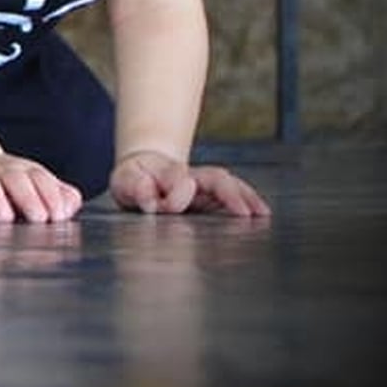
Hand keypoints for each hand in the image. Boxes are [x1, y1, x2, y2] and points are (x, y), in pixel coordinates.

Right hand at [0, 152, 82, 222]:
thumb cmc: (12, 184)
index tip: (59, 216)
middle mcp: (2, 171)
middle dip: (29, 197)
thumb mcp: (38, 185)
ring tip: (5, 218)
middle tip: (39, 219)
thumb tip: (69, 206)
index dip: (51, 196)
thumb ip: (60, 195)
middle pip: (16, 179)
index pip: (41, 179)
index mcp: (26, 171)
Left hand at [110, 150, 271, 215]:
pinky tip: (262, 213)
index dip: (176, 194)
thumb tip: (147, 191)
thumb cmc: (134, 180)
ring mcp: (204, 186)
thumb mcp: (124, 182)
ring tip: (261, 214)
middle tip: (243, 213)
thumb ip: (134, 187)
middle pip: (213, 178)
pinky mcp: (212, 196)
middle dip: (228, 193)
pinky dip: (249, 201)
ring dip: (245, 197)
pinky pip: (235, 194)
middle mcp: (191, 177)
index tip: (173, 207)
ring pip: (227, 185)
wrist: (143, 173)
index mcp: (166, 172)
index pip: (177, 179)